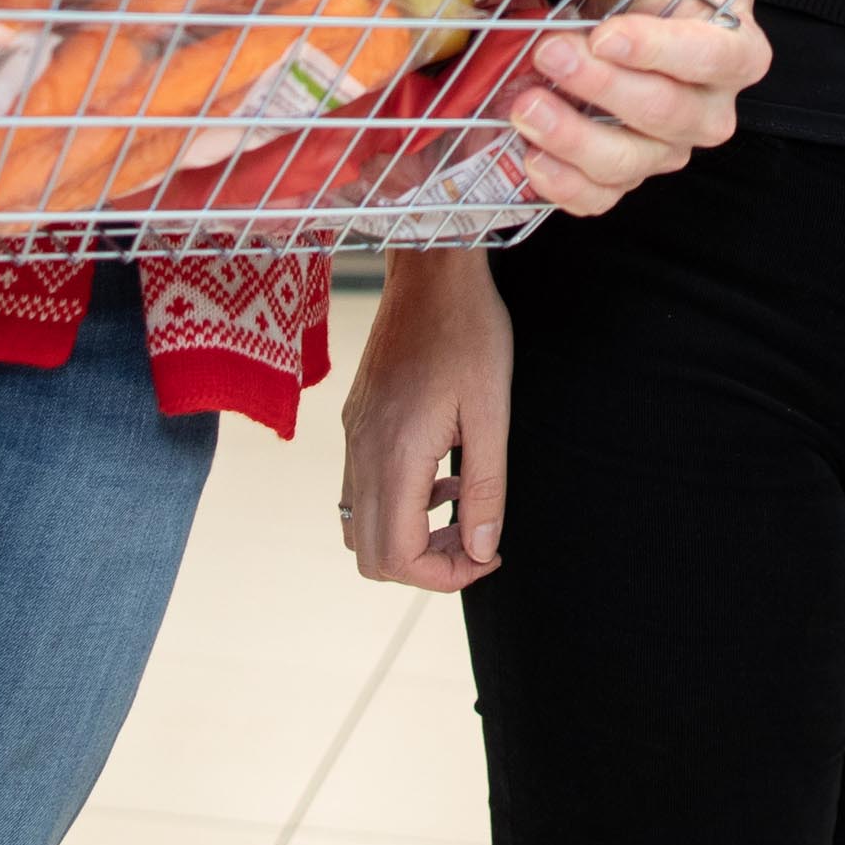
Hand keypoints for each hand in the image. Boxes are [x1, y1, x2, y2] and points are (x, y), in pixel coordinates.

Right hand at [343, 246, 511, 588]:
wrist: (431, 268)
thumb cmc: (469, 331)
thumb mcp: (492, 411)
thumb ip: (485, 488)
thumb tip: (482, 551)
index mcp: (395, 454)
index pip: (399, 557)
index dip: (445, 575)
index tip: (487, 555)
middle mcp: (362, 452)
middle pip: (370, 557)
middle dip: (424, 566)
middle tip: (474, 540)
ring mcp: (352, 437)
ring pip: (360, 527)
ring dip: (408, 536)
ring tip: (460, 504)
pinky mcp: (356, 421)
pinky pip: (360, 491)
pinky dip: (396, 504)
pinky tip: (440, 472)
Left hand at [500, 0, 844, 216]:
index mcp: (738, 54)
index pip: (712, 61)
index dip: (661, 52)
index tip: (609, 32)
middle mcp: (707, 109)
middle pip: (667, 116)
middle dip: (605, 87)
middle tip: (551, 52)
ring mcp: (663, 149)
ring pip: (632, 164)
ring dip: (576, 140)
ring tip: (526, 105)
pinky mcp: (621, 176)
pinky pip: (601, 199)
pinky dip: (565, 186)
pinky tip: (534, 156)